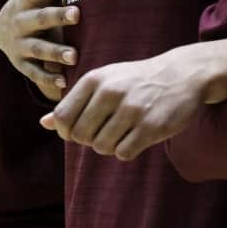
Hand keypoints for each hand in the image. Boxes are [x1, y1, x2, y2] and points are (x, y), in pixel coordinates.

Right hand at [0, 0, 79, 100]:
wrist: (3, 32)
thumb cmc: (32, 1)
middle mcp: (22, 20)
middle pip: (40, 17)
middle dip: (57, 15)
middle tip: (78, 14)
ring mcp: (20, 43)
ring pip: (38, 48)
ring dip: (56, 52)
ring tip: (75, 56)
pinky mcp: (22, 63)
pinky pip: (34, 72)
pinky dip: (48, 78)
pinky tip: (64, 82)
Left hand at [40, 33, 226, 160]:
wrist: (182, 74)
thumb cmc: (135, 81)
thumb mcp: (103, 82)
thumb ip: (74, 103)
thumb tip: (44, 123)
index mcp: (94, 79)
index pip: (63, 118)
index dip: (66, 131)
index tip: (79, 130)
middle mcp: (110, 92)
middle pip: (80, 136)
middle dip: (89, 140)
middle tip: (105, 130)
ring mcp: (132, 110)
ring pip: (101, 147)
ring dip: (109, 146)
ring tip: (123, 131)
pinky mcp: (151, 127)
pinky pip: (123, 153)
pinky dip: (127, 150)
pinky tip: (136, 136)